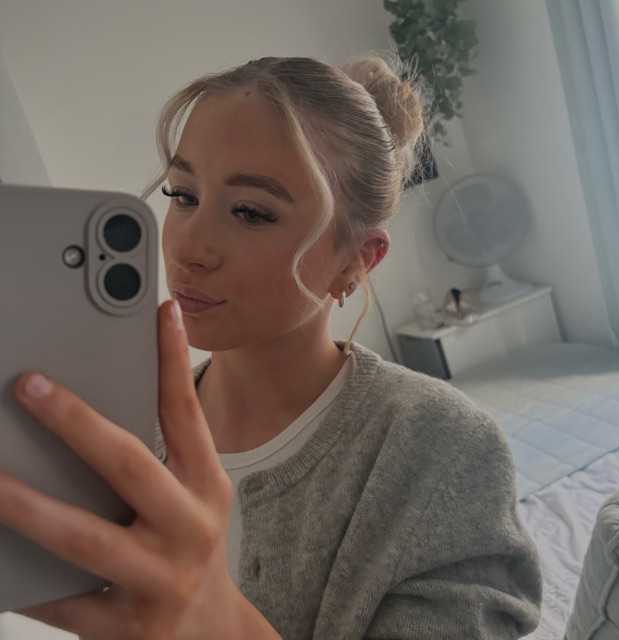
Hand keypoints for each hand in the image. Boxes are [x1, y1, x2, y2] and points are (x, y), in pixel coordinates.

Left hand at [1, 300, 276, 638]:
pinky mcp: (126, 626)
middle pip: (130, 464)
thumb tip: (94, 409)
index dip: (172, 358)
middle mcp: (189, 526)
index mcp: (207, 486)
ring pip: (83, 536)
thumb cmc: (192, 545)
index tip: (160, 310)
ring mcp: (159, 578)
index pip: (186, 412)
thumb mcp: (194, 497)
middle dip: (77, 422)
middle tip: (28, 385)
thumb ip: (159, 457)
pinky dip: (23, 579)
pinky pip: (62, 599)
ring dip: (25, 504)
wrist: (209, 631)